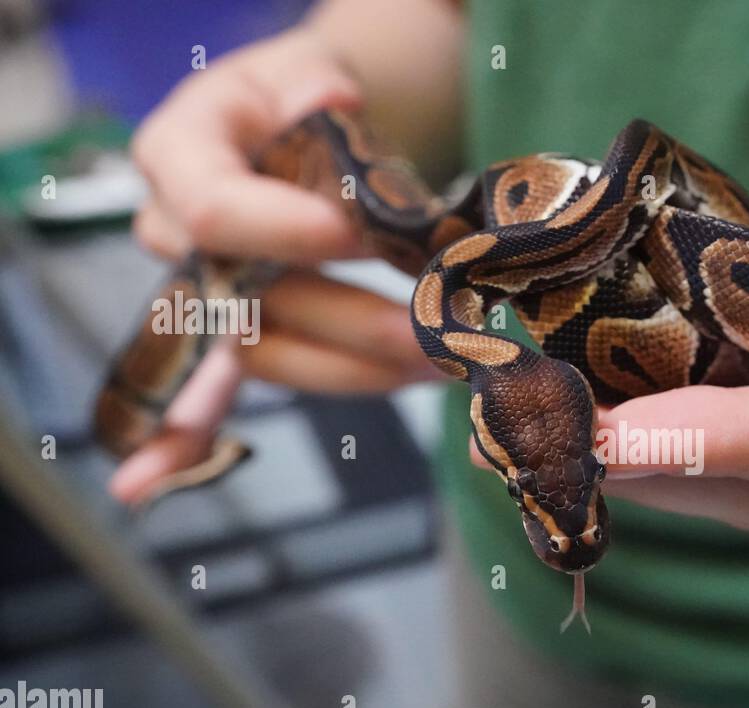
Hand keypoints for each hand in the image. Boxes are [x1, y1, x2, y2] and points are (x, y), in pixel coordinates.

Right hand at [110, 28, 437, 502]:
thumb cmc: (316, 101)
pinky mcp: (246, 330)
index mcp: (181, 155)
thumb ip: (318, 89)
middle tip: (436, 333)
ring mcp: (209, 289)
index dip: (283, 231)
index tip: (357, 236)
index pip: (215, 211)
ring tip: (442, 364)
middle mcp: (178, 231)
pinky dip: (230, 420)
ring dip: (362, 368)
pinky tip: (192, 464)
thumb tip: (332, 95)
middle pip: (253, 303)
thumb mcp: (320, 73)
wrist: (318, 125)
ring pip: (273, 354)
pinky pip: (231, 382)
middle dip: (354, 322)